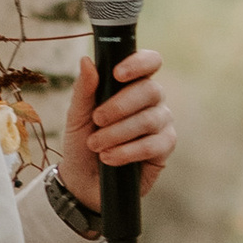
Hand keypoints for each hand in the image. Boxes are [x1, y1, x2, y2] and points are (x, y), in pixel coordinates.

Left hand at [60, 48, 174, 208]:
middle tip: (97, 119)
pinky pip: (153, 145)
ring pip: (150, 119)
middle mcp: (152, 100)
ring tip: (96, 145)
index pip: (150, 62)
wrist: (83, 181)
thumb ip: (84, 90)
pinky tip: (110, 158)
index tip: (117, 74)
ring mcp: (161, 123)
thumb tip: (87, 61)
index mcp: (133, 83)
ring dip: (118, 133)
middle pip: (150, 90)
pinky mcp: (165, 147)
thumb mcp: (77, 116)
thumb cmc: (82, 143)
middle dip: (120, 105)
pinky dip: (128, 151)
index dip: (139, 63)